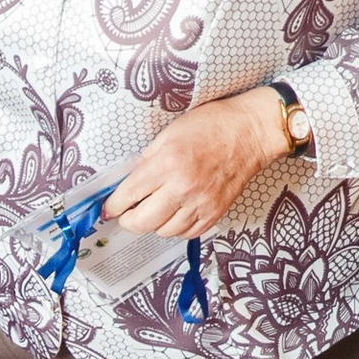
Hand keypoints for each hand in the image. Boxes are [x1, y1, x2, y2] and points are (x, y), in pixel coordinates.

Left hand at [102, 90, 288, 236]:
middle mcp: (183, 187)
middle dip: (128, 221)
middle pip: (142, 222)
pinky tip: (175, 214)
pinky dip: (175, 228)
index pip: (129, 195)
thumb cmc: (212, 125)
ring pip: (163, 232)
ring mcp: (200, 203)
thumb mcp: (170, 133)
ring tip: (154, 210)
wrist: (250, 132)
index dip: (113, 206)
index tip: (108, 209)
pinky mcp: (214, 213)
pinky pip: (186, 233)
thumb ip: (147, 159)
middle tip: (127, 214)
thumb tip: (129, 183)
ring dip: (153, 225)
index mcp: (167, 162)